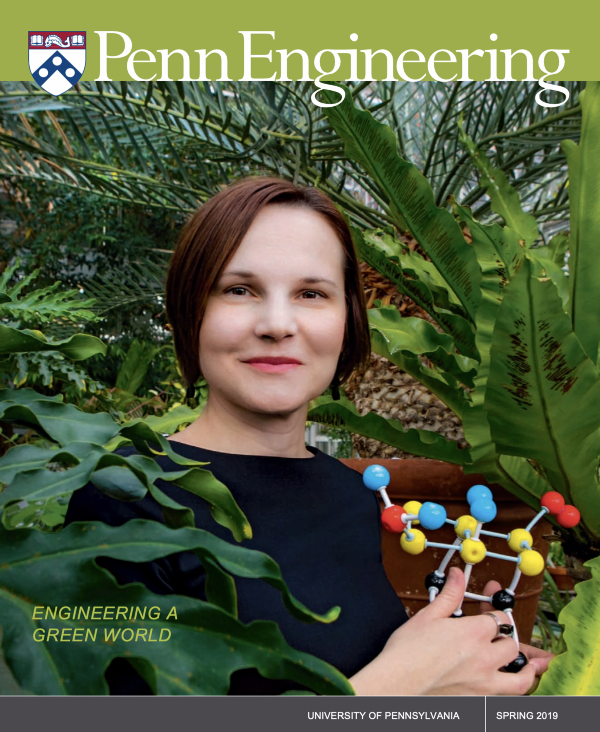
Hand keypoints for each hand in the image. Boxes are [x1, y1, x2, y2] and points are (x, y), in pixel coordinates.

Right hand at [350, 567, 537, 695]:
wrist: (396, 684)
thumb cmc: (407, 652)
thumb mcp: (429, 616)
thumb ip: (449, 595)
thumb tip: (457, 574)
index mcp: (473, 633)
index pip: (498, 619)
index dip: (495, 609)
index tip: (490, 605)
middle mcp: (484, 658)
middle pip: (511, 644)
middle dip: (506, 635)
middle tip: (500, 631)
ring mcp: (485, 683)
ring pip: (521, 676)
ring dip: (528, 667)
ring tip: (533, 662)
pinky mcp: (480, 700)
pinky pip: (510, 696)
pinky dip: (519, 688)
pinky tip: (519, 683)